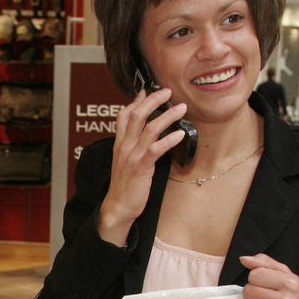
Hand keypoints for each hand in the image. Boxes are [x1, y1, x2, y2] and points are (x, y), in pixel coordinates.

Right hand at [97, 88, 187, 245]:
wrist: (117, 207)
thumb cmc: (125, 186)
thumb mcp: (125, 162)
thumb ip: (133, 146)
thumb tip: (145, 134)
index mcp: (119, 144)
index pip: (124, 115)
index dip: (136, 101)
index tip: (148, 91)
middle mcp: (124, 146)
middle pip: (136, 115)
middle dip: (153, 100)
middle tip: (167, 92)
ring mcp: (132, 156)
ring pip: (149, 128)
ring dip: (167, 116)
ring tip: (181, 108)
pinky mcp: (140, 168)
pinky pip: (155, 149)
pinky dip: (169, 139)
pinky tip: (180, 134)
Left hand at [239, 254, 298, 298]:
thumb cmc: (296, 295)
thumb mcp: (286, 275)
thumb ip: (265, 263)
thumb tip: (244, 259)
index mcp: (289, 283)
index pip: (255, 274)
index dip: (256, 278)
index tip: (263, 282)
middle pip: (248, 290)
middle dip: (251, 291)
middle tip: (262, 295)